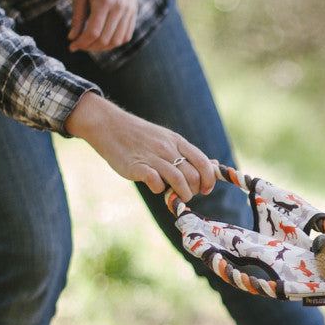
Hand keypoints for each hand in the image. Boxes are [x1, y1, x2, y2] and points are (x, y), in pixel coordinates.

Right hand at [64, 91, 215, 201]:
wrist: (109, 126)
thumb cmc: (141, 137)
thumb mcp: (168, 139)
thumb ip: (188, 154)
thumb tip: (215, 165)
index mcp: (177, 141)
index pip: (203, 162)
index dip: (209, 179)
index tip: (206, 189)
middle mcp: (167, 149)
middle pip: (193, 175)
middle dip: (194, 190)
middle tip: (187, 194)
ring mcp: (152, 157)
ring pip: (179, 180)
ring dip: (182, 195)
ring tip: (178, 198)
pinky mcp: (137, 167)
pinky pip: (156, 183)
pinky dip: (160, 190)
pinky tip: (156, 188)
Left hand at [68, 0, 137, 52]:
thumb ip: (77, 16)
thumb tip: (72, 38)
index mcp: (103, 1)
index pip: (93, 32)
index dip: (82, 43)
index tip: (72, 46)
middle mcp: (119, 8)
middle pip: (105, 39)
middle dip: (90, 47)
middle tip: (80, 45)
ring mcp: (128, 12)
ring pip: (117, 41)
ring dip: (102, 47)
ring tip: (91, 44)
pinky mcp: (133, 13)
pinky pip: (126, 36)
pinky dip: (114, 42)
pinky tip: (104, 40)